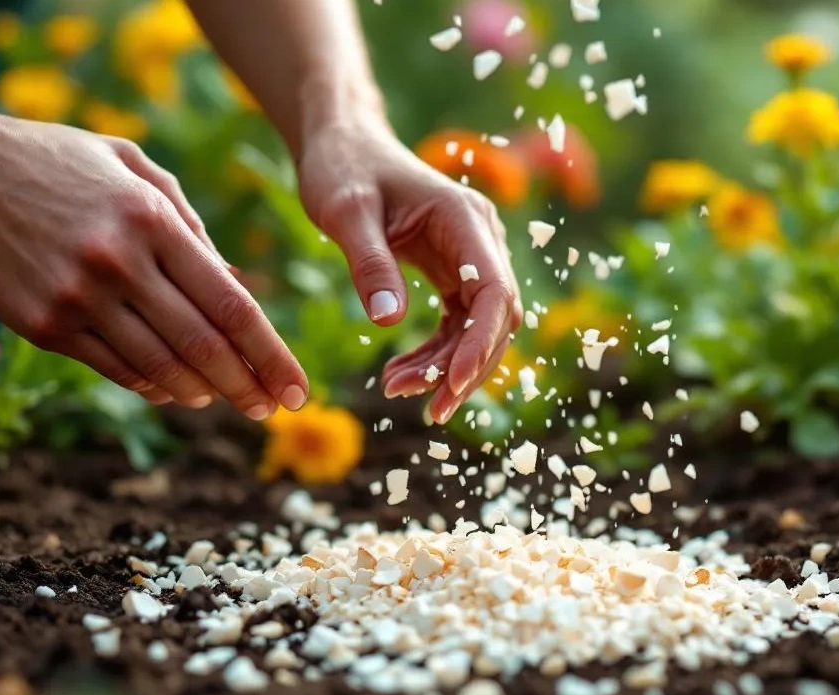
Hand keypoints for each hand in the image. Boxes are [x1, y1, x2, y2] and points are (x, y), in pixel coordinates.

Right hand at [0, 112, 306, 418]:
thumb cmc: (57, 163)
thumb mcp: (133, 168)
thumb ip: (189, 226)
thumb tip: (238, 288)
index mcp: (151, 220)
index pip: (230, 306)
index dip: (271, 355)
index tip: (297, 387)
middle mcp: (117, 263)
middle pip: (202, 345)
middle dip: (247, 386)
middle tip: (273, 410)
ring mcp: (76, 298)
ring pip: (159, 367)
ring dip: (202, 392)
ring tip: (228, 401)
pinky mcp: (42, 324)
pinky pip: (113, 368)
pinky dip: (152, 386)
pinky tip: (176, 391)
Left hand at [296, 115, 522, 423]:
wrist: (343, 143)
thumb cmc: (342, 167)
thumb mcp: (345, 211)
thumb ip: (370, 263)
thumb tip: (389, 321)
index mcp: (463, 218)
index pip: (493, 290)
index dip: (480, 341)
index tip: (453, 383)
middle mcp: (478, 238)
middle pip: (495, 316)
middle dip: (465, 365)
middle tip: (427, 408)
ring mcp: (470, 255)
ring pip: (478, 326)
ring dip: (447, 364)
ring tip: (398, 390)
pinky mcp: (453, 270)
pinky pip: (457, 321)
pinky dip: (436, 352)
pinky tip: (403, 372)